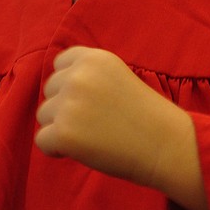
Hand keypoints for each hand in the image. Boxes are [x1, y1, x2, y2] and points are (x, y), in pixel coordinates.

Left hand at [35, 46, 207, 209]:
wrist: (166, 145)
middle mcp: (78, 75)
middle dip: (65, 108)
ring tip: (93, 136)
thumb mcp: (118, 78)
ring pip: (44, 116)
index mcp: (93, 58)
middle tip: (97, 123)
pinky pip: (42, 141)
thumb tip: (55, 88)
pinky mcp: (63, 133)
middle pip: (50, 91)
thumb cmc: (147, 116)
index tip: (92, 101)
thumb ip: (89, 76)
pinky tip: (84, 150)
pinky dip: (58, 150)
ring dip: (61, 128)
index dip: (71, 86)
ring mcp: (68, 104)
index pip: (59, 64)